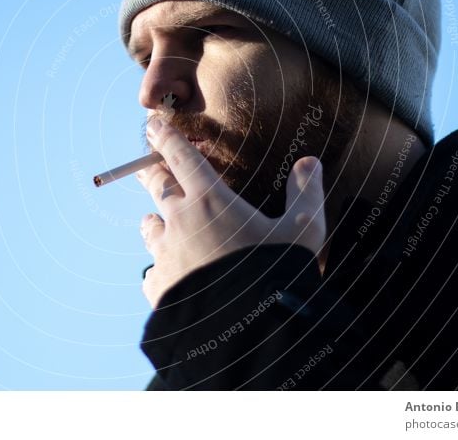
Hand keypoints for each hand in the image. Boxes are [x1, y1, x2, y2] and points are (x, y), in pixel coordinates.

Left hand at [137, 118, 325, 308]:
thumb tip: (310, 163)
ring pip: (149, 227)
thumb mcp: (303, 232)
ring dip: (154, 221)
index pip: (181, 157)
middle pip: (156, 186)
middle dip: (151, 172)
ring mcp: (165, 255)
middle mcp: (180, 222)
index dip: (165, 136)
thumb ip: (306, 194)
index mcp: (211, 200)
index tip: (153, 124)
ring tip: (157, 224)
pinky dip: (160, 267)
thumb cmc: (277, 275)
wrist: (248, 332)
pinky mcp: (158, 287)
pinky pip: (152, 271)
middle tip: (147, 166)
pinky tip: (170, 274)